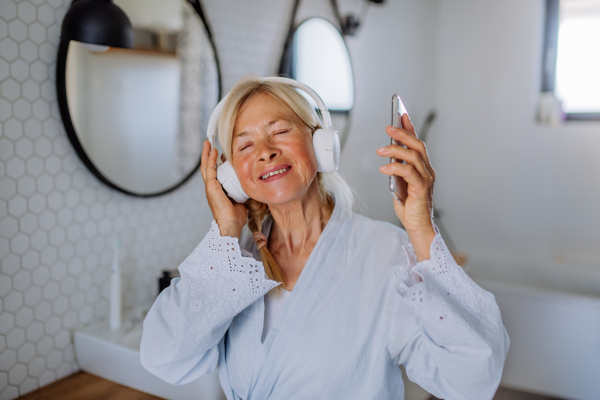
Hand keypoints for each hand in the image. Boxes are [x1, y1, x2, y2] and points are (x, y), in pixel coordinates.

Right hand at [200, 140, 247, 237]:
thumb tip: (248, 186)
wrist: (231, 224)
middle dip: (207, 155)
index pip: (214, 173)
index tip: (219, 154)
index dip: (215, 162)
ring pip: (206, 166)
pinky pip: (210, 170)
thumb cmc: (235, 217)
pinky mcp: (211, 187)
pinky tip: (214, 152)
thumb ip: (242, 191)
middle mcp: (212, 188)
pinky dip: (211, 160)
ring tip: (208, 143)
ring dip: (207, 154)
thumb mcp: (241, 200)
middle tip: (208, 144)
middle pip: (207, 167)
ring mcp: (210, 187)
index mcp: (217, 191)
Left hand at [376, 113, 435, 260]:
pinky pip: (408, 173)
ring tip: (380, 150)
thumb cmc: (409, 207)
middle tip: (388, 128)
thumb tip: (388, 155)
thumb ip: (397, 170)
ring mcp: (426, 180)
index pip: (418, 143)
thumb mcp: (400, 184)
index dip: (410, 127)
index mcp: (423, 168)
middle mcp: (427, 171)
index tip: (401, 113)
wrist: (418, 227)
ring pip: (413, 157)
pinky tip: (384, 168)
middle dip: (403, 133)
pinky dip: (395, 168)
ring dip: (396, 150)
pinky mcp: (421, 190)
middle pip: (418, 146)